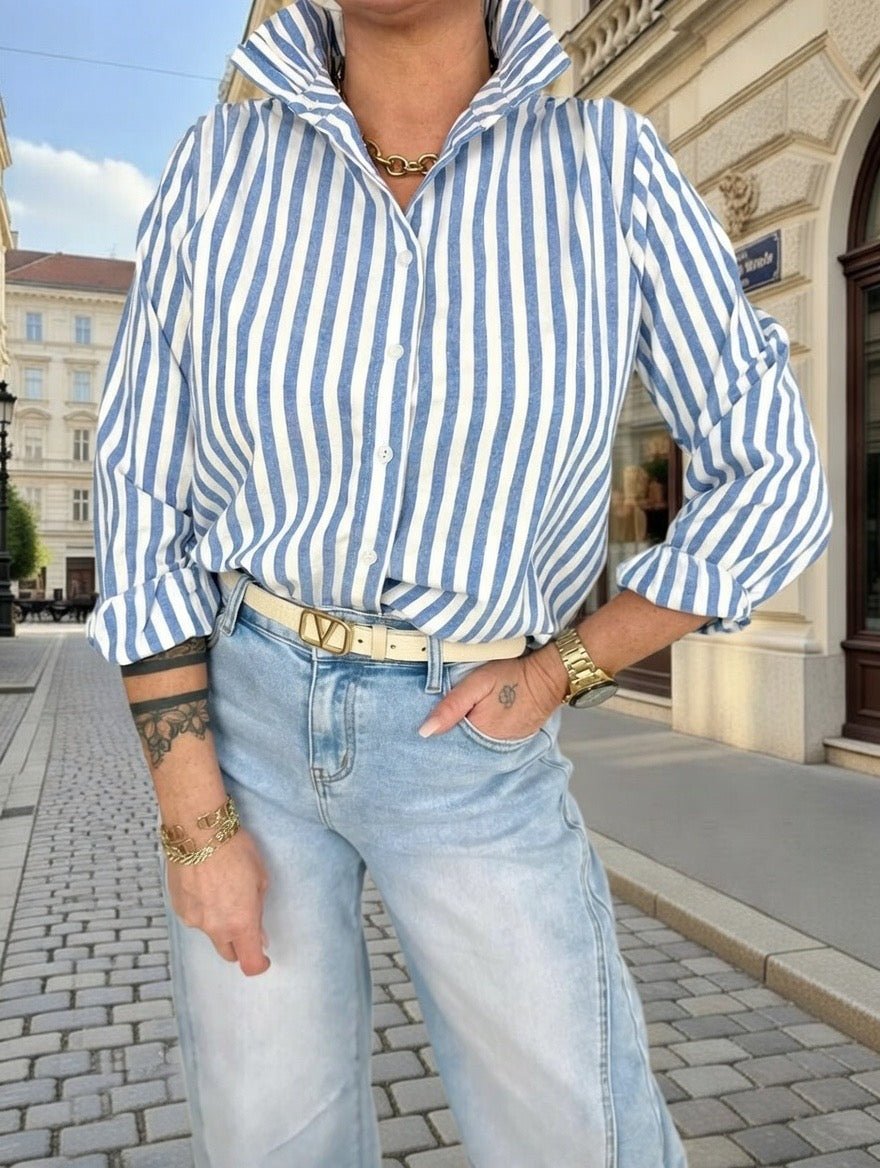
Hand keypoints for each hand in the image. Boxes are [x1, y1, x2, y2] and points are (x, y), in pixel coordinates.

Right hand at [165, 825, 271, 976]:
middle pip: (228, 953)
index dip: (260, 964)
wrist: (197, 832)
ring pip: (209, 932)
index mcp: (241, 923)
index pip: (250, 962)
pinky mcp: (178, 907)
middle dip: (239, 945)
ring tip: (221, 891)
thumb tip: (258, 933)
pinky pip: (194, 916)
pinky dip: (202, 909)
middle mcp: (215, 928)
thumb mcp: (260, 878)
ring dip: (218, 923)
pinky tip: (204, 886)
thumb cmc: (235, 850)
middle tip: (245, 923)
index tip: (264, 957)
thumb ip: (258, 910)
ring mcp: (193, 920)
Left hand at [418, 647, 567, 739]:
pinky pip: (490, 744)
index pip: (448, 744)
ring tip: (458, 724)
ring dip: (466, 738)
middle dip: (450, 738)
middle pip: (462, 747)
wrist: (548, 678)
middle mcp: (491, 748)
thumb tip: (424, 732)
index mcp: (477, 735)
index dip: (438, 734)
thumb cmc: (511, 676)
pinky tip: (478, 725)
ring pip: (476, 746)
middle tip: (441, 722)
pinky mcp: (514, 741)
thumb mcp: (477, 684)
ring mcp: (504, 746)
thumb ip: (451, 706)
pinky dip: (482, 737)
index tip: (426, 727)